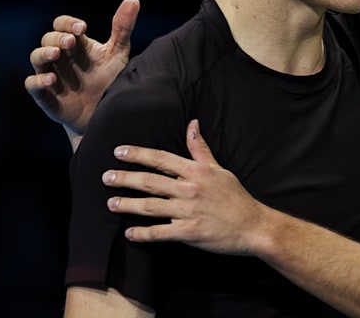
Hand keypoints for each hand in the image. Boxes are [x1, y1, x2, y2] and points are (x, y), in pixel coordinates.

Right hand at [24, 0, 137, 135]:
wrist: (105, 113)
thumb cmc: (109, 80)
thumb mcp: (118, 54)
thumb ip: (123, 28)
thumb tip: (133, 0)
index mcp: (75, 45)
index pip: (62, 25)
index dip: (68, 23)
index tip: (82, 28)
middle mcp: (60, 57)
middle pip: (48, 39)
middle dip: (58, 38)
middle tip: (71, 41)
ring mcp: (51, 75)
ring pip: (36, 58)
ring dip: (44, 53)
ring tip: (56, 54)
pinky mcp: (46, 96)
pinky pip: (32, 85)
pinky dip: (38, 81)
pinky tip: (51, 79)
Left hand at [104, 119, 268, 255]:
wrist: (253, 226)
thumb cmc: (236, 197)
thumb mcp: (219, 169)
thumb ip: (200, 149)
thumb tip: (193, 124)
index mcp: (196, 171)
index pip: (161, 159)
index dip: (138, 154)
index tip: (119, 152)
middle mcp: (189, 189)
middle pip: (150, 181)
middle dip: (125, 178)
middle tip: (105, 177)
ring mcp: (188, 212)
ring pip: (150, 207)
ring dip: (127, 204)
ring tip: (110, 203)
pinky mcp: (189, 233)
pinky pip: (160, 233)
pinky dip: (142, 234)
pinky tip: (129, 233)